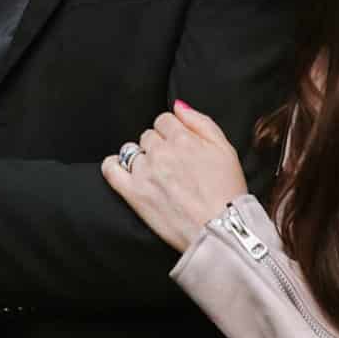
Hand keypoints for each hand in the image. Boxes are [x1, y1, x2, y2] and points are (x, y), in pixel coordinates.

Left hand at [102, 101, 246, 252]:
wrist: (220, 231)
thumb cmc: (227, 192)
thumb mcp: (225, 149)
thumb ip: (200, 121)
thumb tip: (178, 106)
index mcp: (183, 139)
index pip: (164, 120)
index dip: (172, 132)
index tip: (179, 146)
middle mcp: (161, 152)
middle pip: (148, 135)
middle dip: (158, 146)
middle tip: (172, 165)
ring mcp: (145, 172)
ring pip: (132, 151)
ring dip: (142, 158)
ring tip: (156, 175)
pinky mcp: (133, 193)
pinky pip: (111, 169)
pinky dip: (113, 166)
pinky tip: (122, 170)